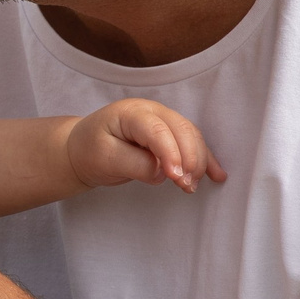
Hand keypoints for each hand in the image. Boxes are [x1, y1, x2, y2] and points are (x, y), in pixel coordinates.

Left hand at [69, 99, 226, 192]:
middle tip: (186, 185)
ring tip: (191, 186)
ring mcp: (163, 120)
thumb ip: (135, 164)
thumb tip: (162, 173)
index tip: (174, 177)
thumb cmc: (90, 150)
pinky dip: (206, 159)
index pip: (157, 130)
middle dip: (190, 159)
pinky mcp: (170, 134)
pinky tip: (217, 176)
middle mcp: (151, 111)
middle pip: (181, 130)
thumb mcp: (105, 159)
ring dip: (198, 161)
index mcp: (131, 113)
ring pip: (191, 136)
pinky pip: (193, 143)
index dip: (170, 153)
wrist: (82, 148)